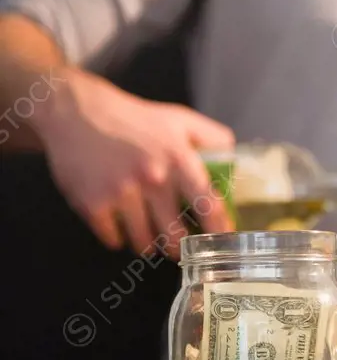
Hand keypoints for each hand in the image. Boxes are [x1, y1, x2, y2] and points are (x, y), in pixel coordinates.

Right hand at [34, 67, 234, 258]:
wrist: (78, 112)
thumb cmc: (134, 118)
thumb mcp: (180, 119)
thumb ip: (213, 138)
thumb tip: (235, 160)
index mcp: (179, 159)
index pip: (209, 205)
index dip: (219, 230)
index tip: (222, 243)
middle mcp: (153, 178)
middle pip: (175, 237)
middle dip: (178, 247)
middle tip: (178, 246)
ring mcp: (122, 193)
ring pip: (144, 243)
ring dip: (148, 244)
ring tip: (148, 234)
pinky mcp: (93, 204)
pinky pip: (113, 239)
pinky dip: (117, 237)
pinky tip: (119, 223)